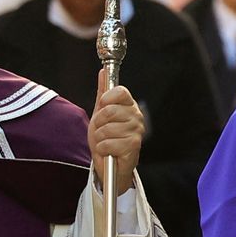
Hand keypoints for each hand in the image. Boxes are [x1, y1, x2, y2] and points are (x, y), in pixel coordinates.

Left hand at [89, 69, 143, 191]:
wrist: (110, 163)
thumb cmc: (106, 138)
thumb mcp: (100, 114)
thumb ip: (102, 93)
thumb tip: (102, 72)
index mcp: (129, 105)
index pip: (120, 91)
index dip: (107, 98)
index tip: (102, 106)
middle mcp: (136, 116)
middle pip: (109, 110)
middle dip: (99, 123)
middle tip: (102, 130)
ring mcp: (136, 131)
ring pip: (106, 128)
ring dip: (100, 138)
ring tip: (106, 142)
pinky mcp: (133, 146)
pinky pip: (107, 143)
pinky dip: (103, 150)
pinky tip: (109, 152)